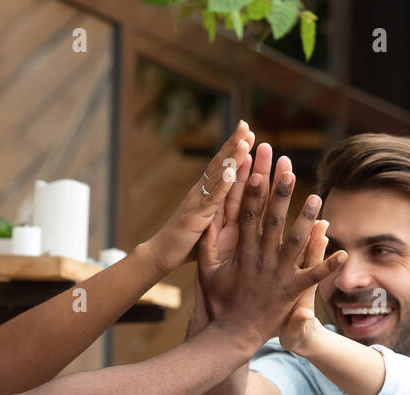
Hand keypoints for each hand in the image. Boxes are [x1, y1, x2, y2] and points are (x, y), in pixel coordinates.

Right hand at [137, 121, 254, 274]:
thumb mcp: (208, 225)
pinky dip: (222, 184)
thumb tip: (230, 207)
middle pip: (220, 163)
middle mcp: (201, 192)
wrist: (161, 254)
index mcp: (206, 195)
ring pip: (217, 175)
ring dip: (231, 158)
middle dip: (234, 144)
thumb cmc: (185, 243)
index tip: (249, 134)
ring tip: (244, 141)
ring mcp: (198, 202)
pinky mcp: (197, 215)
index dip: (235, 151)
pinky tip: (232, 171)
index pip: (222, 167)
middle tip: (246, 124)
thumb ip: (217, 213)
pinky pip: (212, 197)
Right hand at [195, 143, 345, 349]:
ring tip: (317, 198)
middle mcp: (261, 259)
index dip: (252, 192)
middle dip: (280, 194)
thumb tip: (203, 220)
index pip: (247, 216)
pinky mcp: (291, 292)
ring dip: (307, 220)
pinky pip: (312, 277)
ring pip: (295, 243)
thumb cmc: (218, 302)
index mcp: (242, 252)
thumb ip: (208, 244)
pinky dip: (328, 265)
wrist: (230, 335)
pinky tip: (343, 252)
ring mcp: (277, 275)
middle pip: (273, 221)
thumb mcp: (207, 270)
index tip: (256, 170)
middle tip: (288, 170)